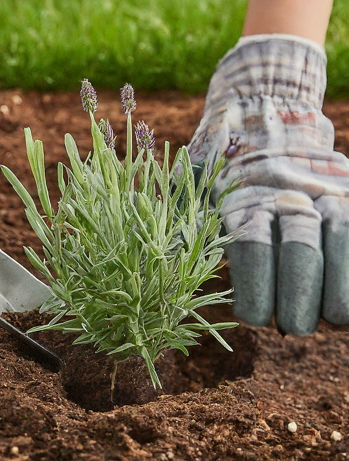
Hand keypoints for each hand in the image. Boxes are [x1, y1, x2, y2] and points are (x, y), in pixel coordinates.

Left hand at [187, 35, 348, 334]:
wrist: (266, 116)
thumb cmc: (223, 168)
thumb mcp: (195, 188)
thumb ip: (183, 219)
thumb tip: (151, 237)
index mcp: (240, 199)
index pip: (251, 249)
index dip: (256, 292)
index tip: (253, 316)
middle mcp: (285, 193)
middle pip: (299, 253)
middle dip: (298, 302)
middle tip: (294, 325)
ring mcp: (325, 192)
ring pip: (340, 246)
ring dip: (337, 294)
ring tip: (328, 318)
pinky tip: (346, 302)